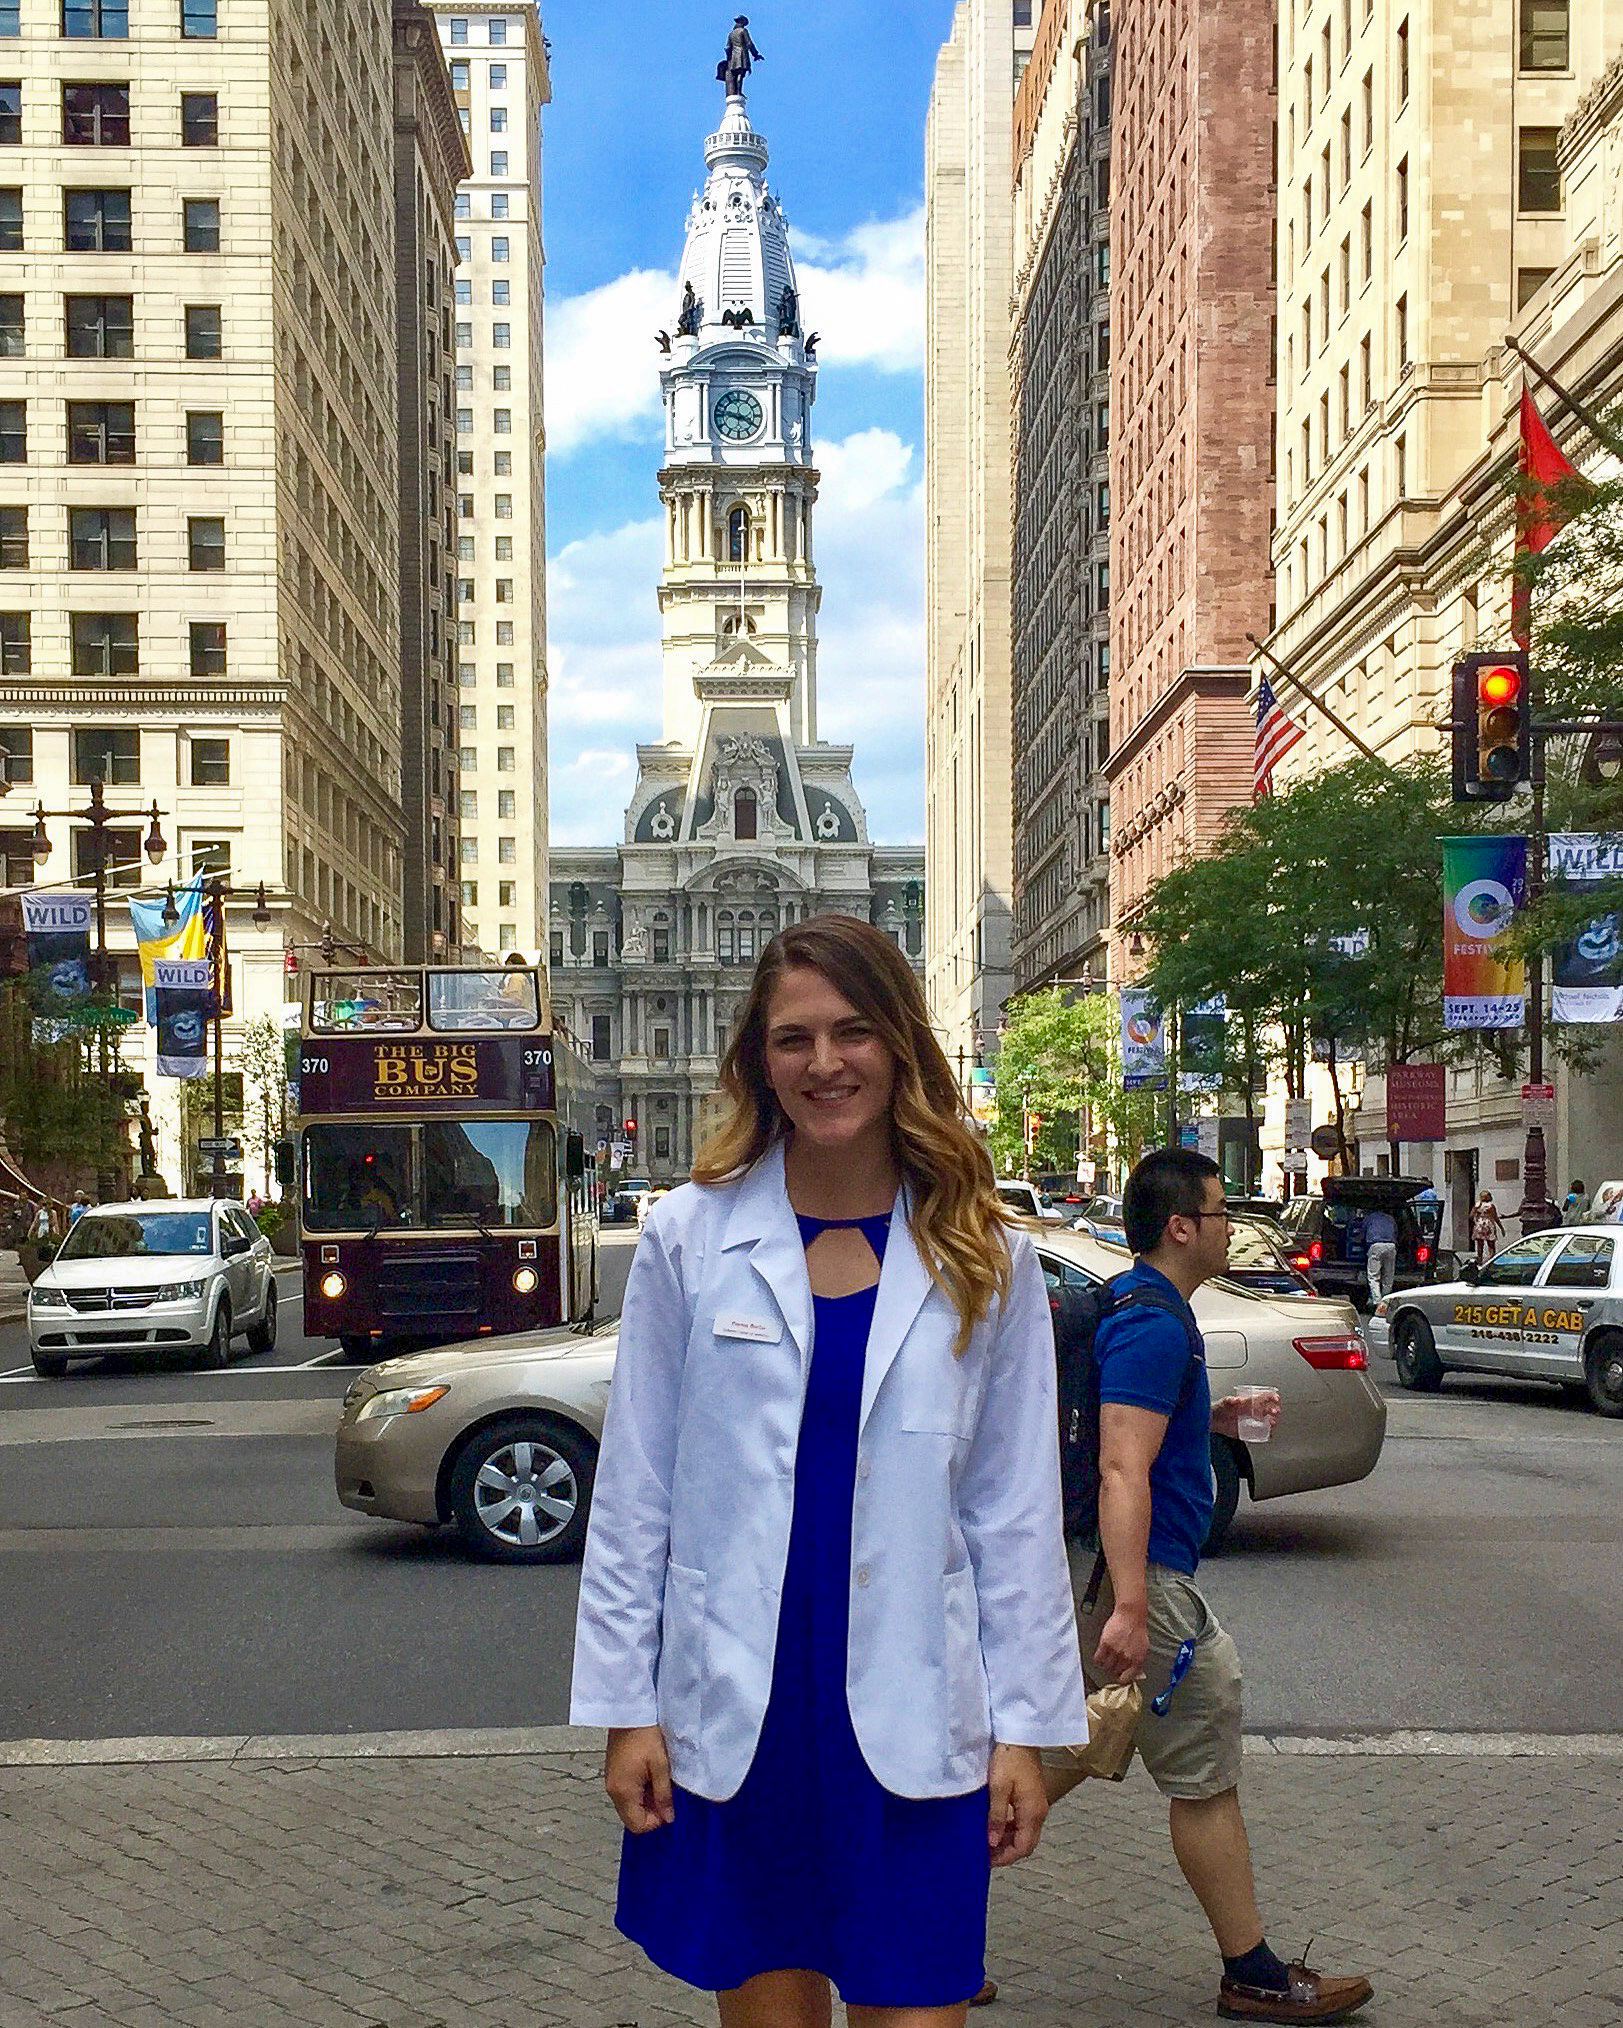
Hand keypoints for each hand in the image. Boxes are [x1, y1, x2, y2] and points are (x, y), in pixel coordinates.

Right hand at [604, 1725, 674, 1833]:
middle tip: (665, 1792)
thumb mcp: (660, 1766)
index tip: (668, 1805)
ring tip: (657, 1779)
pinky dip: (638, 1790)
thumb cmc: (646, 1736)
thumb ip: (664, 1794)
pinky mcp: (613, 1771)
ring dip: (645, 1799)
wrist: (630, 1711)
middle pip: (631, 1817)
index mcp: (623, 1792)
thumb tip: (668, 1818)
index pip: (637, 1825)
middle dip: (650, 1811)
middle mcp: (613, 1790)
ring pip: (629, 1805)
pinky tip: (648, 1773)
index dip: (655, 1821)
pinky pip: (625, 1792)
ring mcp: (611, 1781)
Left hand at [986, 1743, 1047, 1867]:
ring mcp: (1038, 1804)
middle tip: (986, 1852)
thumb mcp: (998, 1788)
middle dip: (1008, 1851)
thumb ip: (996, 1817)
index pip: (1023, 1847)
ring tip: (989, 1839)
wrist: (1021, 1734)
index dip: (1006, 1858)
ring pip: (1026, 1832)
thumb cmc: (1008, 1759)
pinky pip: (1025, 1821)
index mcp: (1032, 1813)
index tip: (987, 1860)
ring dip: (1009, 1839)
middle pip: (1027, 1843)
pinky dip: (1012, 1827)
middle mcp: (1039, 1812)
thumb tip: (993, 1842)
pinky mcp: (1033, 1795)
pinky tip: (998, 1823)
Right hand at [1093, 1602, 1148, 1685]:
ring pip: (1106, 1667)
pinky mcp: (1105, 1644)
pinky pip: (1098, 1658)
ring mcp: (1115, 1651)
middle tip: (1112, 1667)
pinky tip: (1099, 1657)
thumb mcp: (1144, 1647)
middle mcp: (1126, 1658)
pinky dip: (1098, 1660)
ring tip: (1106, 1662)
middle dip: (1113, 1670)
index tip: (1119, 1677)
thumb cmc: (1138, 1629)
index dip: (1122, 1678)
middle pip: (1115, 1672)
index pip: (1127, 1678)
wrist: (1131, 1614)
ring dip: (1105, 1666)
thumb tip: (1136, 1671)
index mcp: (1137, 1660)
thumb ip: (1138, 1661)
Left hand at [1211, 1389, 1280, 1440]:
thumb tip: (1237, 1400)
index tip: (1276, 1398)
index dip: (1270, 1397)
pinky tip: (1270, 1434)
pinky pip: (1261, 1432)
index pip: (1262, 1398)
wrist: (1212, 1421)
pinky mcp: (1248, 1431)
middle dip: (1274, 1410)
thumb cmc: (1218, 1409)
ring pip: (1266, 1421)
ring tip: (1273, 1422)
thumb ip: (1230, 1401)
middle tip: (1275, 1411)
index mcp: (1247, 1402)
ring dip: (1272, 1421)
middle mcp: (1251, 1411)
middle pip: (1267, 1409)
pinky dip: (1267, 1433)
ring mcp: (1250, 1421)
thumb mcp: (1224, 1403)